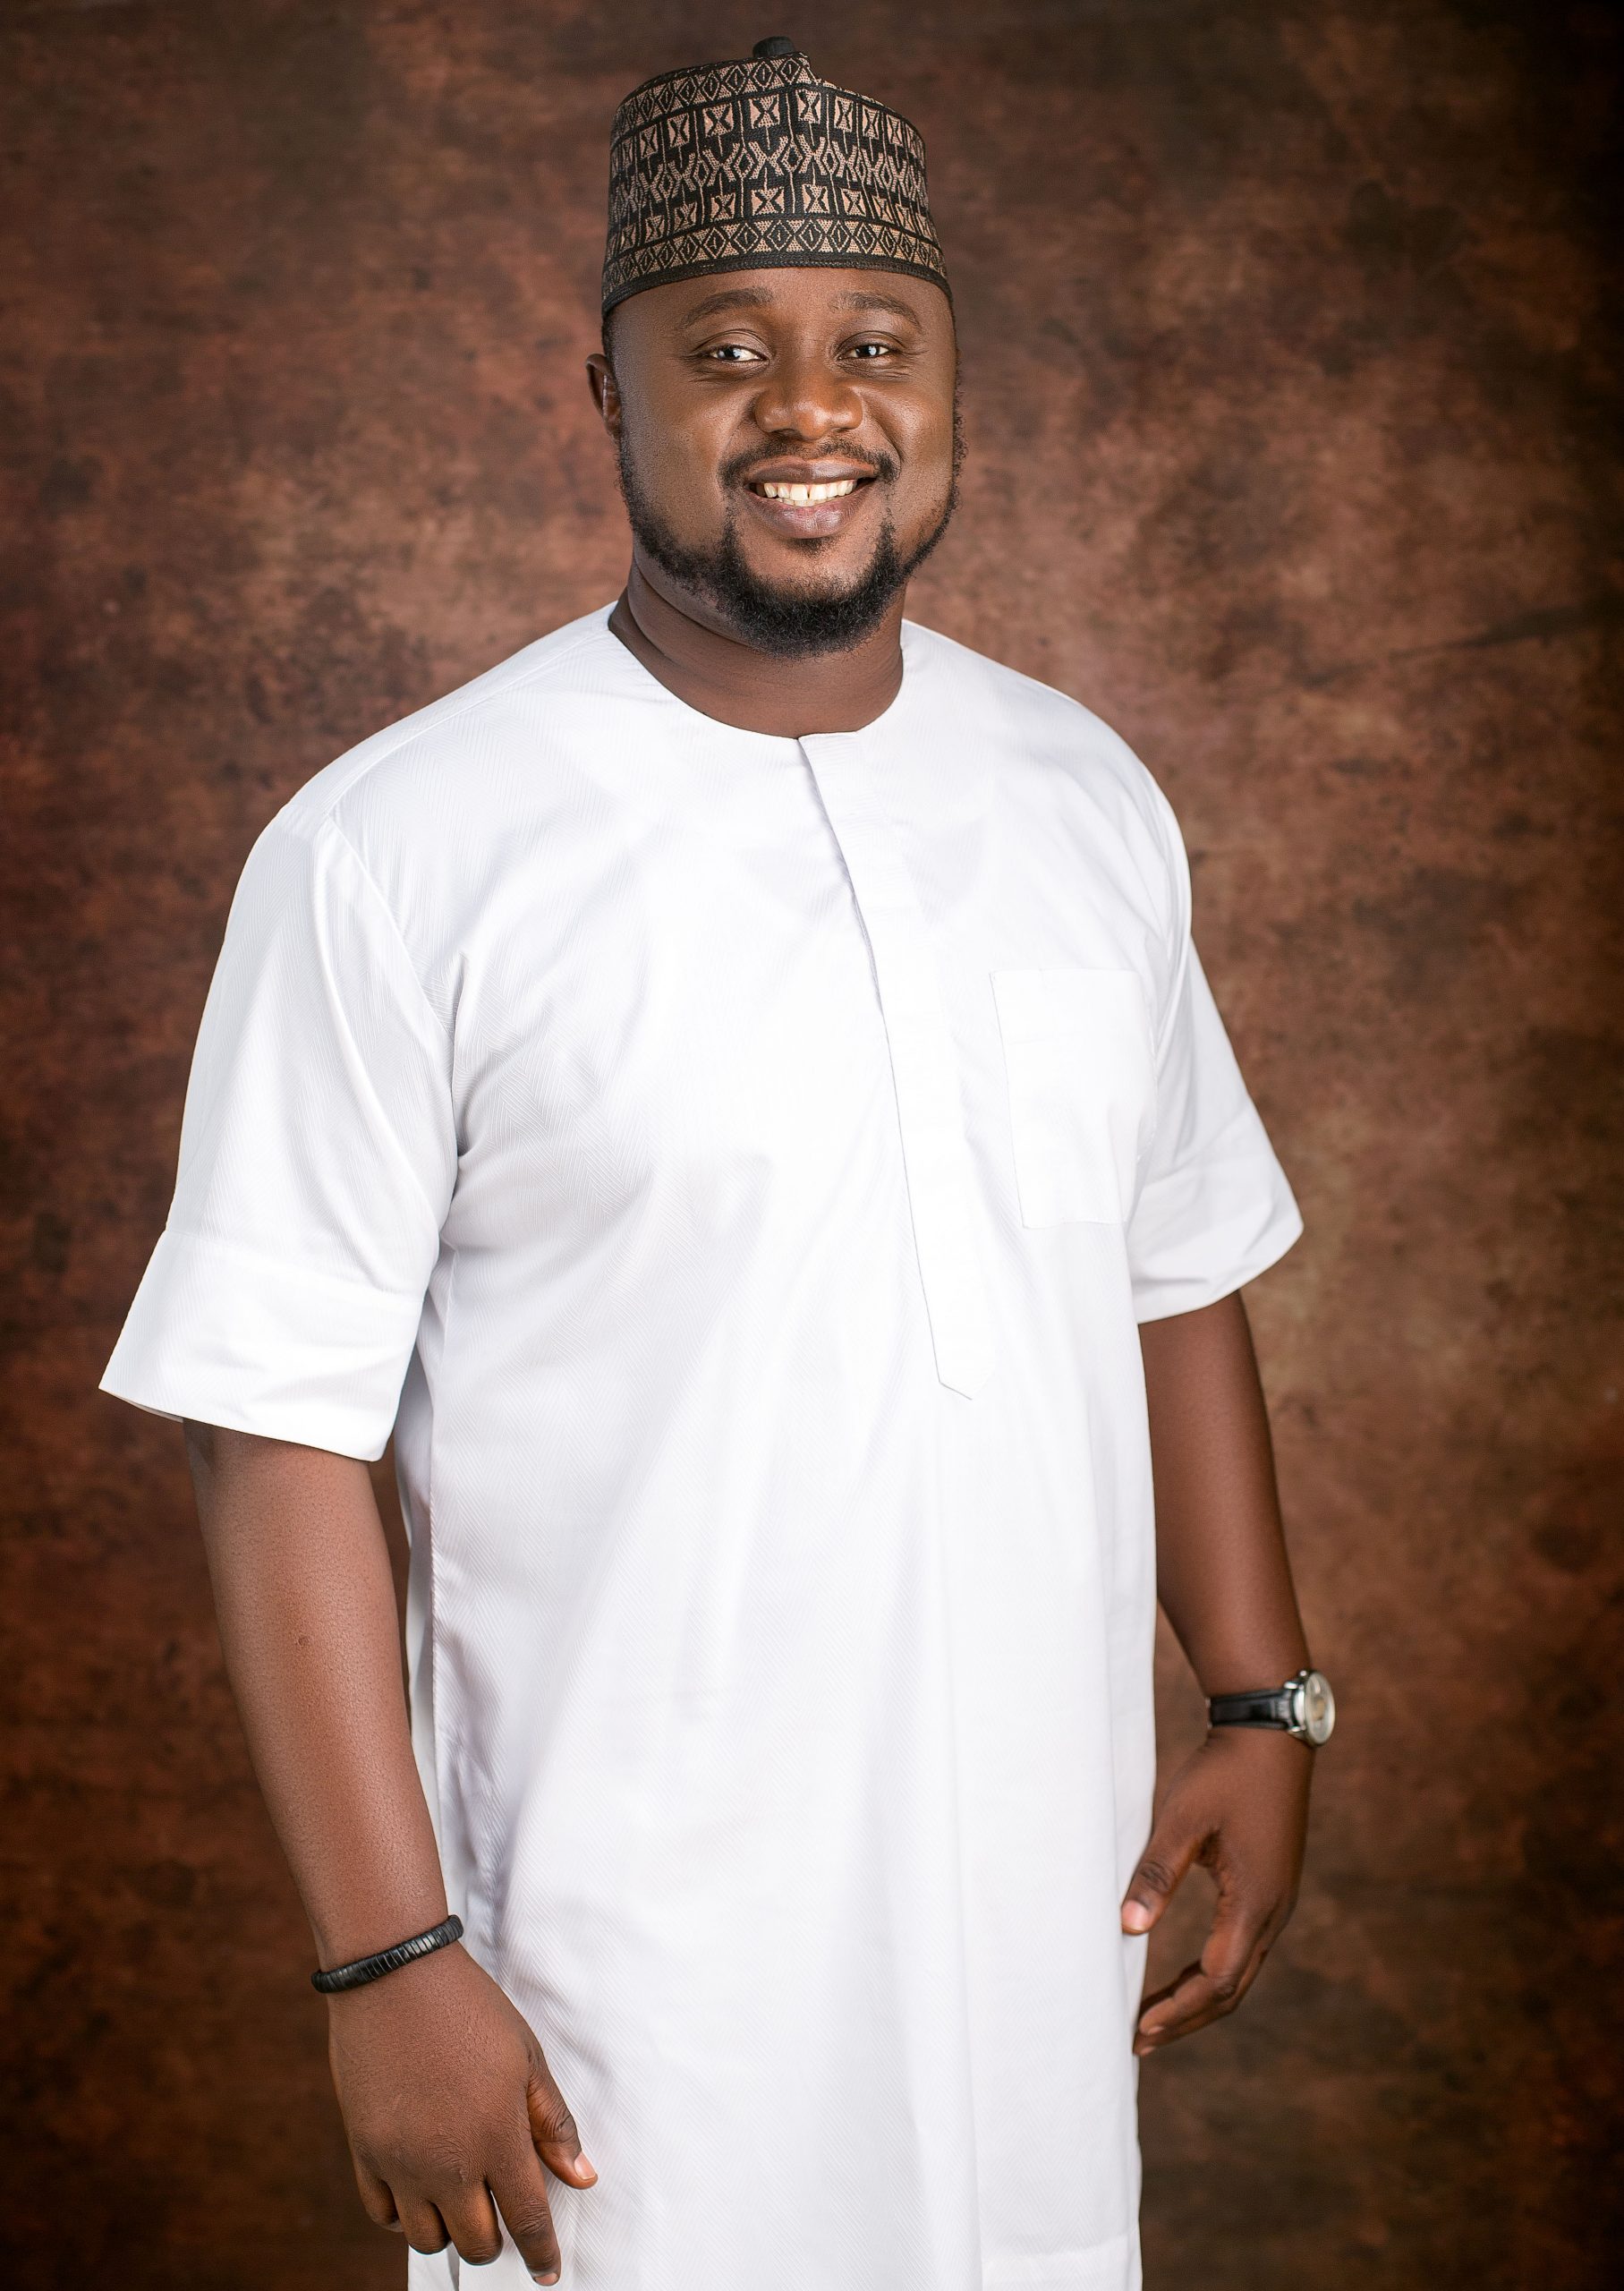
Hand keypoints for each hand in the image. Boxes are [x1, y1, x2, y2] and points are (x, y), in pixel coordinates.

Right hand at [326, 1940, 597, 2281]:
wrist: (395, 1976)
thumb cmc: (469, 2009)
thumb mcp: (526, 2057)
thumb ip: (553, 2124)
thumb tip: (581, 2178)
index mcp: (496, 2135)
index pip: (526, 2219)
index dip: (542, 2252)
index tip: (548, 2271)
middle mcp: (448, 2161)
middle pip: (477, 2241)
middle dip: (497, 2242)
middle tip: (504, 2221)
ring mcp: (401, 2161)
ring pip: (428, 2239)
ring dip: (451, 2230)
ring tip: (462, 2201)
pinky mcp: (364, 2151)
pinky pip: (383, 2215)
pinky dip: (404, 2217)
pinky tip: (421, 2192)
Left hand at [1120, 1725, 1310, 2054]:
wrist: (1271, 1736)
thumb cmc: (1225, 1773)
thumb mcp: (1184, 1819)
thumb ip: (1156, 1873)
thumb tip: (1127, 1927)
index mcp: (1255, 1902)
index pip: (1215, 1980)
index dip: (1176, 2009)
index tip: (1138, 2028)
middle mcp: (1274, 1912)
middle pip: (1231, 1989)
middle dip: (1186, 2018)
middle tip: (1140, 2040)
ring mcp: (1277, 1902)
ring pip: (1240, 1972)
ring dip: (1200, 1999)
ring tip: (1156, 2017)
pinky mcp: (1272, 1888)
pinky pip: (1244, 1948)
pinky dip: (1213, 1971)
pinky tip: (1185, 1974)